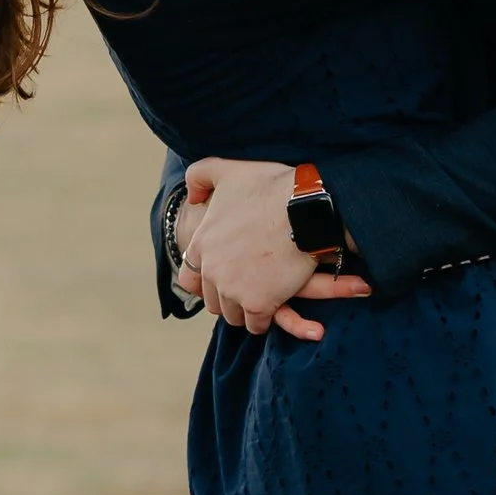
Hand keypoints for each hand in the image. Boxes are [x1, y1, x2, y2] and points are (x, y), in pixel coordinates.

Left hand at [178, 157, 373, 345]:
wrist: (305, 206)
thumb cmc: (270, 186)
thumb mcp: (227, 170)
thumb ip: (200, 177)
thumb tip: (193, 198)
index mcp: (201, 244)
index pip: (190, 278)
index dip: (206, 280)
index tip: (223, 277)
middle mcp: (211, 270)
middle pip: (212, 300)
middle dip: (227, 296)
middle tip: (247, 287)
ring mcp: (233, 290)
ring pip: (233, 314)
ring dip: (245, 309)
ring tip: (262, 297)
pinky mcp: (258, 304)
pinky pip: (256, 324)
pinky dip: (264, 320)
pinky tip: (274, 307)